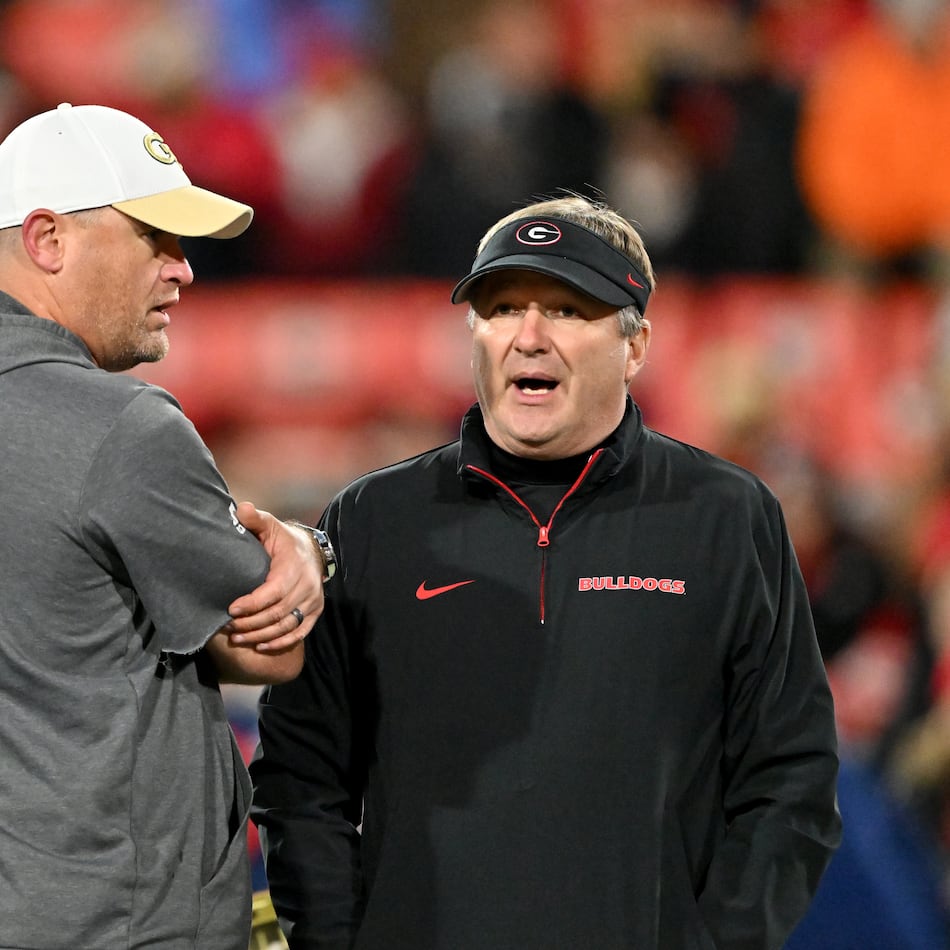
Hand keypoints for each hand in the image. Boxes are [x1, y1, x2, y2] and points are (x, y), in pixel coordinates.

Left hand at [225, 501, 324, 651]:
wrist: (311, 551)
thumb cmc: (283, 540)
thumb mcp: (270, 526)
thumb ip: (254, 519)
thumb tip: (240, 509)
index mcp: (294, 566)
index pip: (274, 591)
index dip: (252, 604)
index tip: (231, 609)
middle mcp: (307, 586)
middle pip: (278, 613)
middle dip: (251, 623)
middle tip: (228, 627)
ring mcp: (313, 601)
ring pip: (287, 626)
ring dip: (262, 635)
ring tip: (238, 637)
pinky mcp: (315, 612)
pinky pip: (299, 633)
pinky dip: (280, 643)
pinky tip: (261, 646)